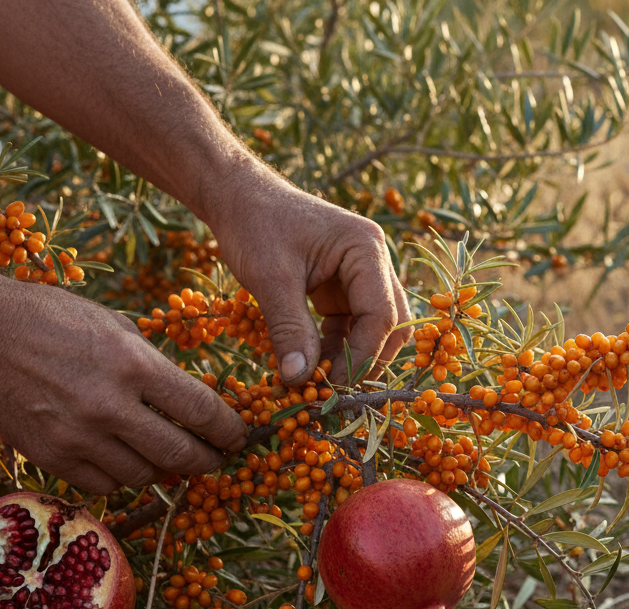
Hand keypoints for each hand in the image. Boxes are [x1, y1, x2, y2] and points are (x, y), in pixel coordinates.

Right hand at [0, 280, 247, 493]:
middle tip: (217, 459)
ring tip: (168, 459)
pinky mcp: (52, 457)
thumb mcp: (113, 324)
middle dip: (208, 460)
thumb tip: (186, 397)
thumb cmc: (49, 318)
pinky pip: (104, 485)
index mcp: (133, 364)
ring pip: (144, 475)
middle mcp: (111, 405)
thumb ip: (151, 363)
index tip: (238, 435)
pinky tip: (123, 461)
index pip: (201, 410)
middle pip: (181, 454)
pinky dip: (121, 477)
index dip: (228, 430)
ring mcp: (80, 437)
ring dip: (163, 470)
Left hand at [208, 169, 412, 384]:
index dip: (362, 356)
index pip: (382, 315)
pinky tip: (310, 363)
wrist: (237, 198)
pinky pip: (351, 326)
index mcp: (365, 249)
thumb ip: (289, 329)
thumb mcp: (270, 279)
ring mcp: (361, 275)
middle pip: (391, 324)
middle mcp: (373, 262)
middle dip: (366, 360)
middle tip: (332, 390)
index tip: (332, 386)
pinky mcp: (342, 287)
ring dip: (350, 356)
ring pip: (374, 329)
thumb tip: (299, 380)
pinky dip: (335, 347)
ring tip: (318, 380)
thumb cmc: (254, 225)